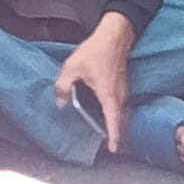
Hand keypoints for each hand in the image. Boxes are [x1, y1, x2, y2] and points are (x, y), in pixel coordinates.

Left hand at [54, 14, 133, 154]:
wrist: (114, 34)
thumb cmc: (97, 49)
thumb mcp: (73, 67)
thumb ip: (63, 86)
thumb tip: (60, 102)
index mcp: (108, 95)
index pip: (113, 122)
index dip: (114, 137)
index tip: (113, 149)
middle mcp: (119, 94)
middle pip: (118, 119)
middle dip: (114, 132)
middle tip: (106, 143)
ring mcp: (122, 89)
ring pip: (119, 111)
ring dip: (114, 121)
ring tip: (104, 130)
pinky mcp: (121, 83)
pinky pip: (118, 102)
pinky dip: (113, 110)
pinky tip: (102, 109)